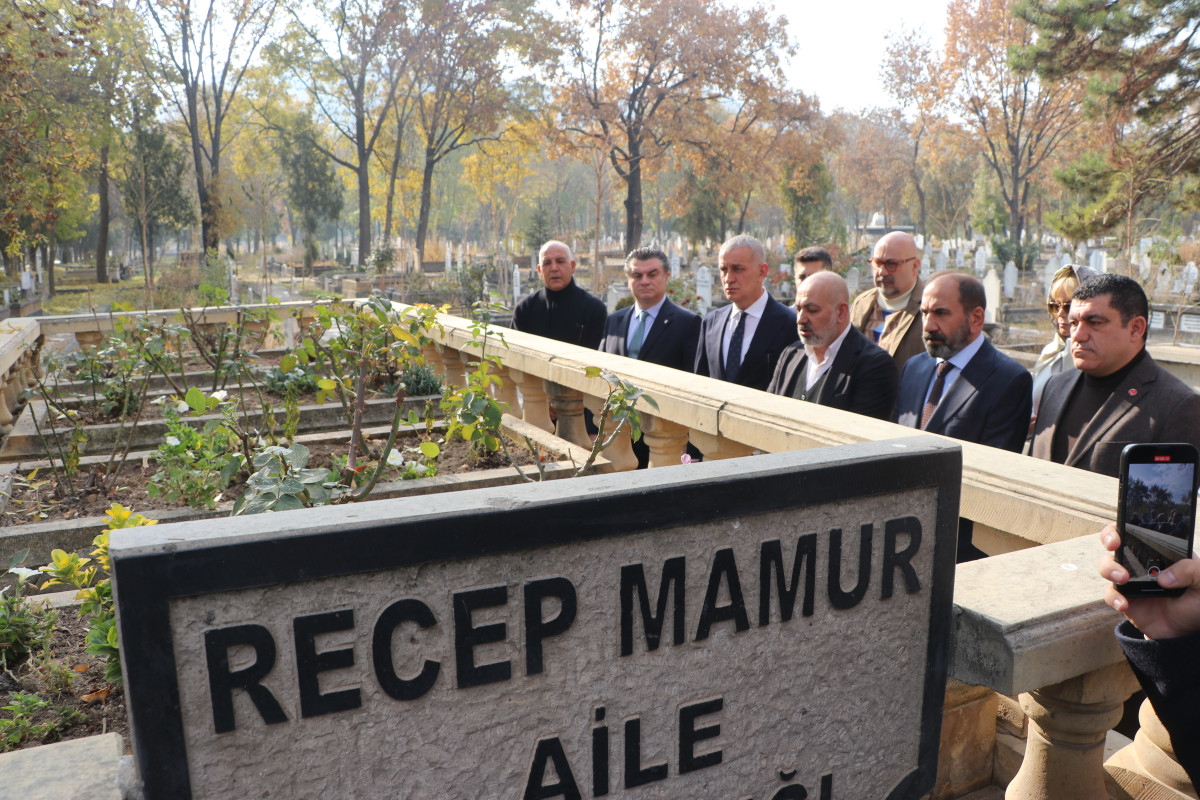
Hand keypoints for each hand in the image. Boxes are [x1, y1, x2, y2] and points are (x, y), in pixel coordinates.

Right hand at [1099, 522, 1199, 639]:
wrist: (1188, 630)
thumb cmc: (1197, 601)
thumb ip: (1191, 571)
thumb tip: (1165, 577)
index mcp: (1158, 552)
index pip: (1137, 531)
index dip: (1125, 526)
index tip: (1123, 532)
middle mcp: (1140, 562)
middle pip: (1115, 543)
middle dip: (1110, 539)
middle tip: (1114, 546)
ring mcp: (1129, 580)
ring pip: (1107, 566)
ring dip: (1110, 569)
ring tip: (1123, 579)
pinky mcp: (1124, 598)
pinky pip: (1111, 594)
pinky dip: (1114, 598)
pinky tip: (1124, 604)